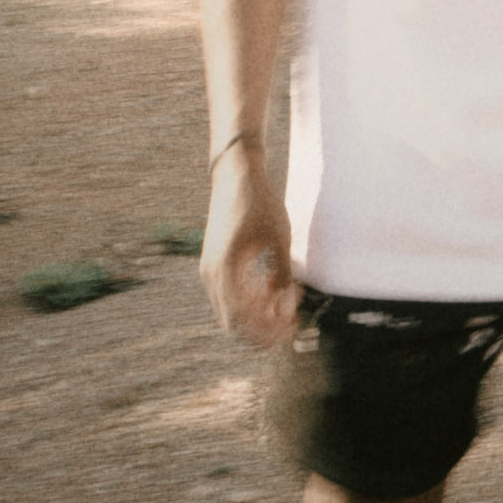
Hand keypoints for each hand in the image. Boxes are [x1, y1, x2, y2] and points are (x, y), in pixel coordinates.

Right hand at [200, 152, 299, 346]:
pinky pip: (229, 294)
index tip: (292, 326)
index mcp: (225, 269)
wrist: (237, 173)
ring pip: (230, 311)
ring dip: (256, 314)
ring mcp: (209, 269)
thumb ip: (282, 276)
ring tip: (284, 302)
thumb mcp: (279, 239)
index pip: (242, 319)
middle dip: (262, 328)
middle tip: (290, 324)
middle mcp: (211, 274)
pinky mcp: (214, 262)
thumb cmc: (260, 201)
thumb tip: (287, 307)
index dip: (268, 329)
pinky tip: (271, 286)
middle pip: (233, 323)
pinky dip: (249, 299)